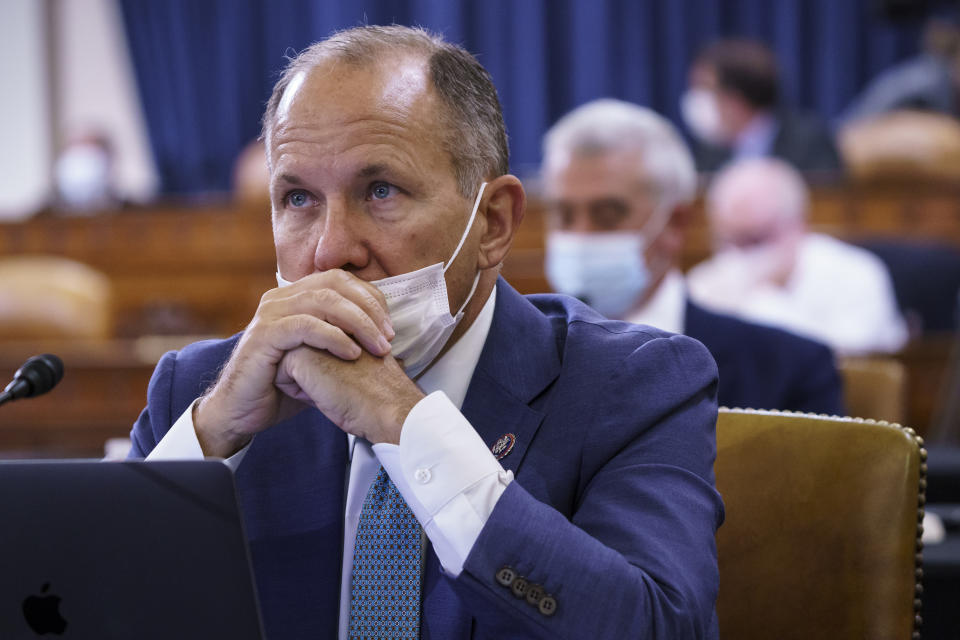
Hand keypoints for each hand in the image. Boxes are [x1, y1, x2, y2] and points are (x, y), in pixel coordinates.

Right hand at [194, 269, 395, 456]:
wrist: (242, 412)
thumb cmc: (282, 386)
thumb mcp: (320, 358)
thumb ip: (345, 340)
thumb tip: (385, 339)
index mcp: (295, 296)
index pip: (341, 280)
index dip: (370, 298)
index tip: (389, 326)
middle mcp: (281, 297)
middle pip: (336, 284)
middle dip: (369, 308)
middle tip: (388, 336)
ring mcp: (270, 313)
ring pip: (324, 301)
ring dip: (358, 322)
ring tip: (378, 346)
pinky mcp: (264, 334)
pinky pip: (306, 325)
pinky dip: (334, 337)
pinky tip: (352, 353)